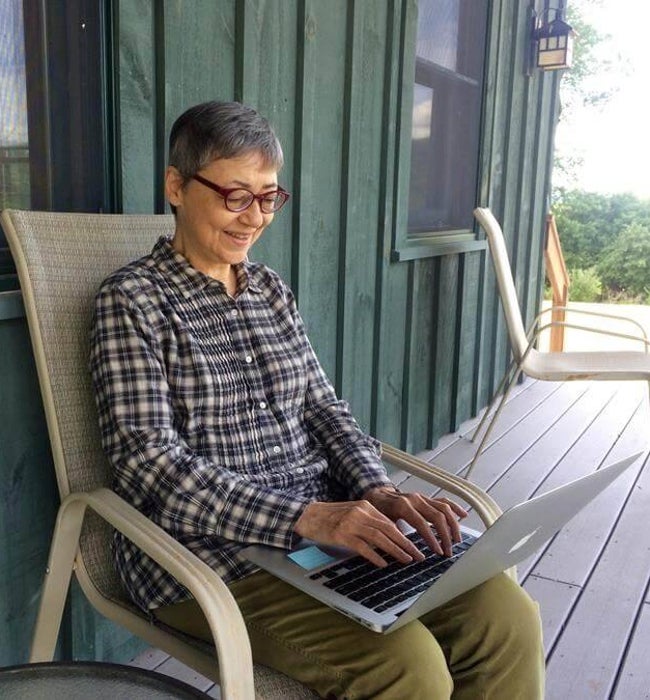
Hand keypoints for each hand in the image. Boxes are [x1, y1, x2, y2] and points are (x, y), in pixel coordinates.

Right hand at [294, 499, 426, 566]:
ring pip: (379, 538)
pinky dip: (375, 556)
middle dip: (405, 544)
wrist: (308, 515)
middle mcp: (360, 512)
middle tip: (417, 555)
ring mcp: (351, 523)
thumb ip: (369, 521)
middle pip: (388, 529)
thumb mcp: (353, 512)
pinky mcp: (342, 534)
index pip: (389, 522)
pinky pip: (362, 546)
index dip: (404, 536)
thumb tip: (389, 536)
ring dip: (395, 550)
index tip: (414, 547)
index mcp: (366, 506)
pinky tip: (383, 564)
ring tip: (406, 560)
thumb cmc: (331, 516)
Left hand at [363, 486, 467, 557]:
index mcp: (403, 506)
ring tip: (456, 540)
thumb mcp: (381, 523)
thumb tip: (403, 551)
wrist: (376, 493)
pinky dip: (454, 508)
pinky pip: (443, 501)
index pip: (422, 524)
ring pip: (444, 508)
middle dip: (445, 536)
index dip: (432, 539)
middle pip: (438, 516)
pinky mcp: (426, 498)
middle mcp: (415, 500)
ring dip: (453, 525)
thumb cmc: (378, 509)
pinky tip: (463, 515)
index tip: (438, 552)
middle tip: (448, 551)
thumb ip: (393, 534)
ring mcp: (422, 497)